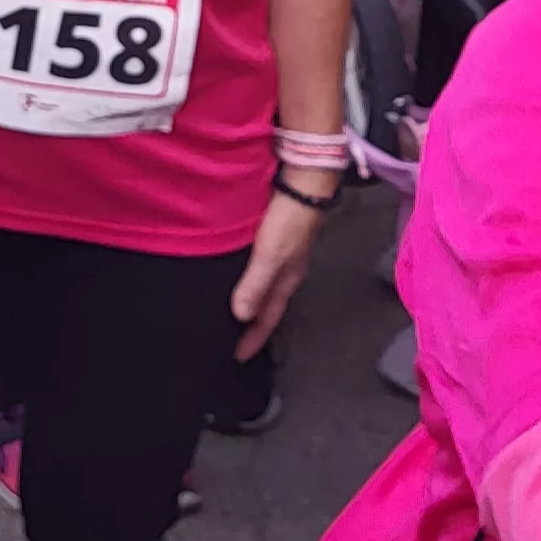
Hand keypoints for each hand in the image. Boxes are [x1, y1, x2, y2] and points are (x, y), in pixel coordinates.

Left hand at [231, 171, 337, 358]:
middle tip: (234, 341)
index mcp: (287, 281)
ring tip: (234, 314)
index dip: (252, 339)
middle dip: (252, 327)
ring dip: (252, 304)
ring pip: (266, 289)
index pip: (267, 319)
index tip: (237, 357)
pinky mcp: (277, 239)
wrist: (307, 183)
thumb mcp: (271, 255)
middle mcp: (286, 272)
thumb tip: (240, 315)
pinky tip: (239, 275)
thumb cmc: (292, 218)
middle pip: (268, 307)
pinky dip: (251, 280)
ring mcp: (284, 256)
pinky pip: (262, 269)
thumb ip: (255, 284)